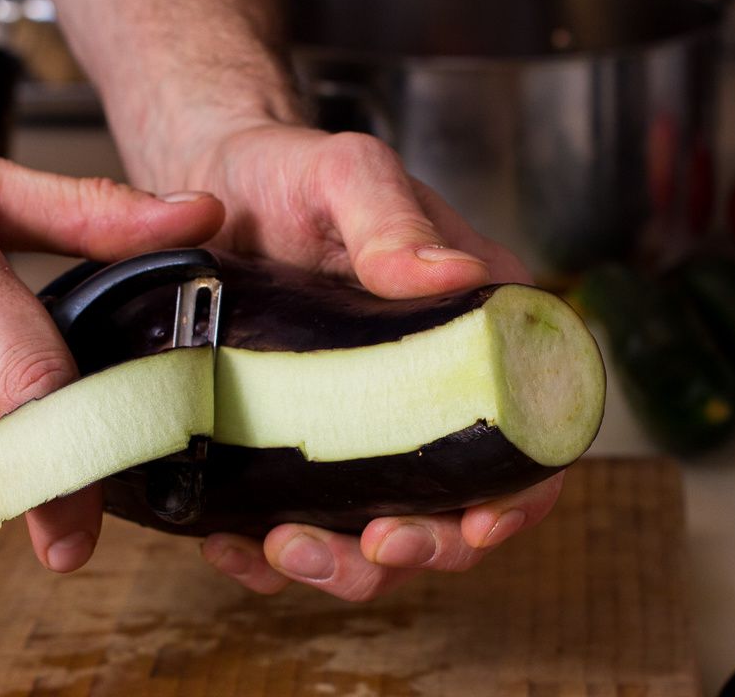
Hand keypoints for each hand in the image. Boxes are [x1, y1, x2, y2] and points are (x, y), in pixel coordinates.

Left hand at [188, 123, 561, 598]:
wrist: (209, 182)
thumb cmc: (289, 171)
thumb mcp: (345, 174)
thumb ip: (393, 221)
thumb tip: (449, 276)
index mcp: (467, 329)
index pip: (525, 430)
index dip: (516, 495)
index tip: (477, 526)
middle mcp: (419, 388)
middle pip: (452, 504)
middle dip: (418, 547)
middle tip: (367, 547)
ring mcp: (353, 423)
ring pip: (371, 527)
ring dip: (340, 563)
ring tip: (280, 549)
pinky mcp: (291, 440)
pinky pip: (292, 515)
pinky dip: (265, 550)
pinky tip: (232, 543)